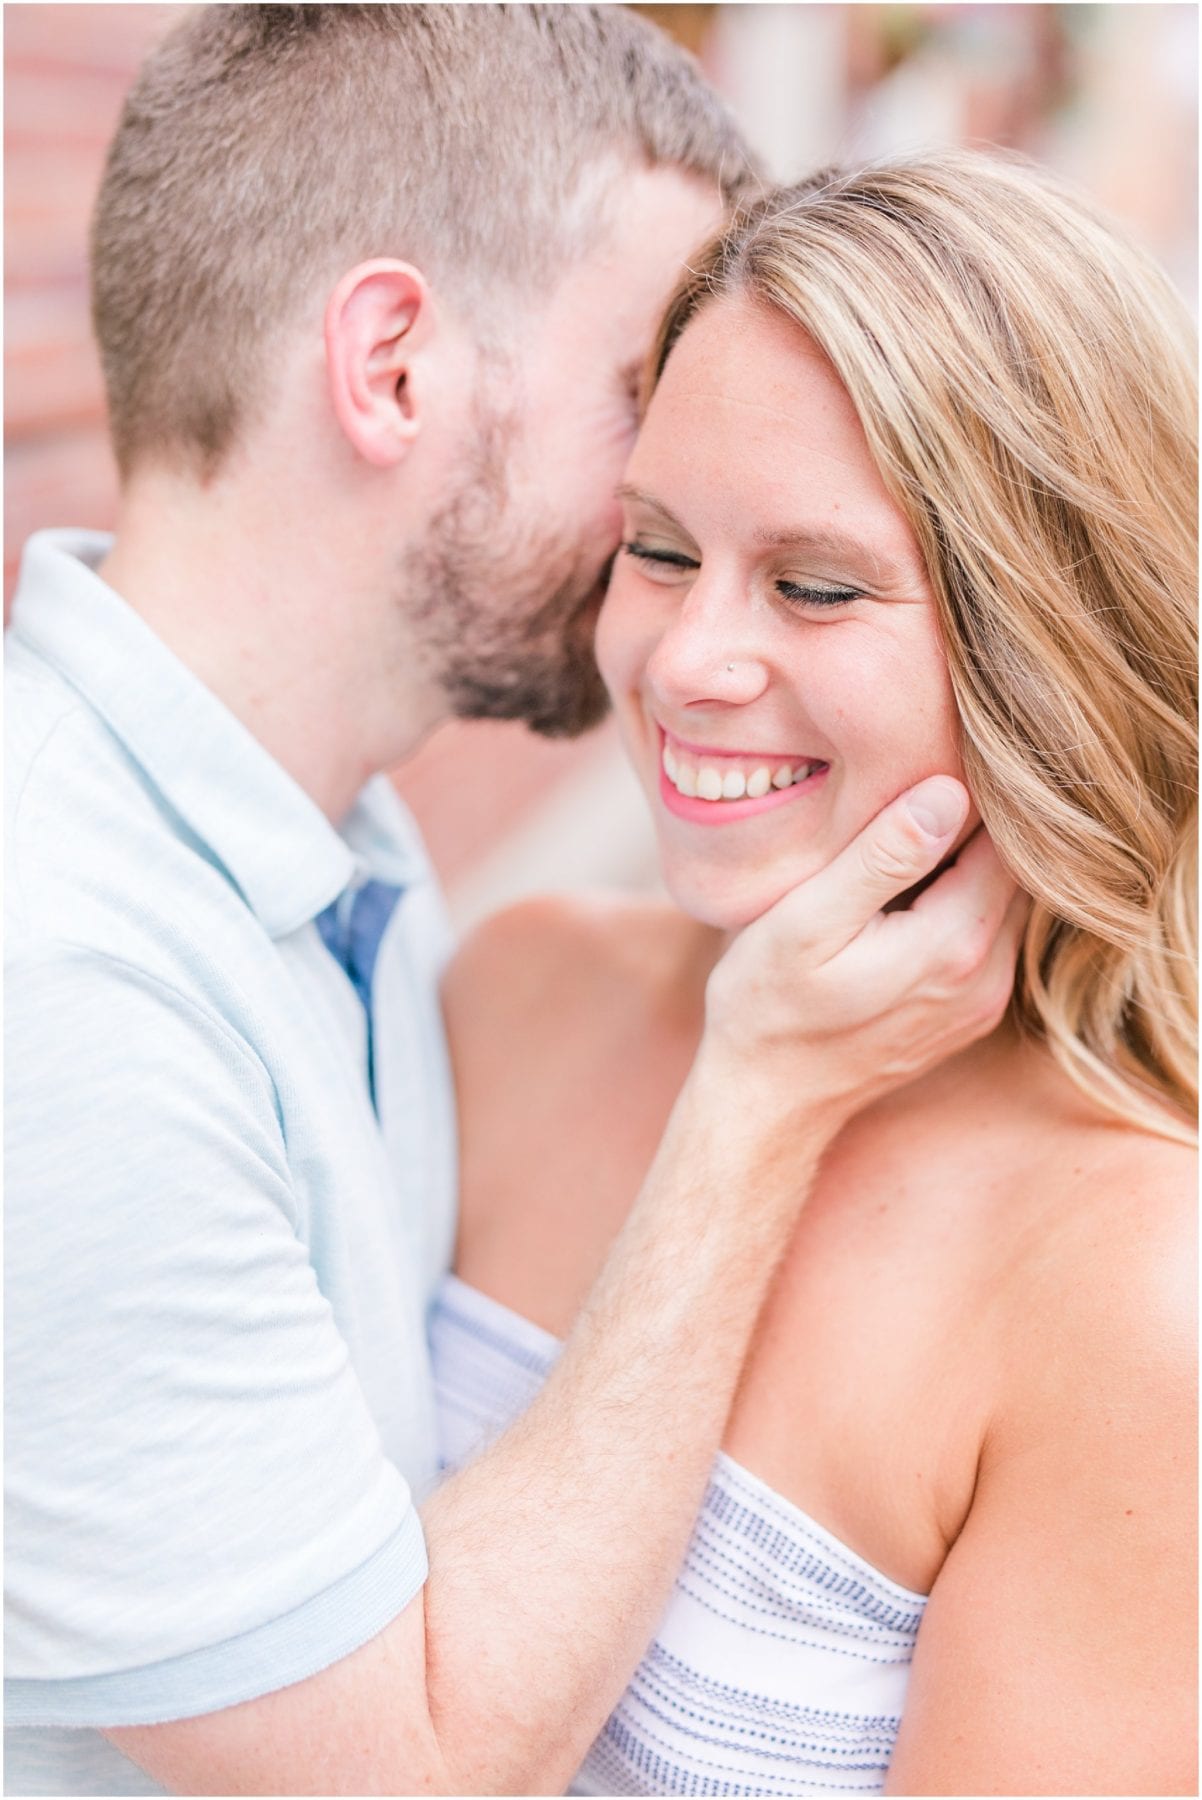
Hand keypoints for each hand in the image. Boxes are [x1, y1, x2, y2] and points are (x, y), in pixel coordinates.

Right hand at [701, 776, 1024, 1130]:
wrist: (767, 1102)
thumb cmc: (768, 1007)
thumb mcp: (806, 922)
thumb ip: (880, 859)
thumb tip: (949, 791)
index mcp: (954, 944)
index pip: (1007, 839)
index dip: (977, 791)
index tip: (934, 757)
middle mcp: (988, 976)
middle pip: (1017, 871)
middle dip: (981, 824)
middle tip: (926, 780)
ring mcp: (983, 1001)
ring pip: (1006, 902)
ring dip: (972, 862)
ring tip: (916, 826)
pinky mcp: (969, 1013)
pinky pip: (989, 935)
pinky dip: (964, 899)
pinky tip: (914, 885)